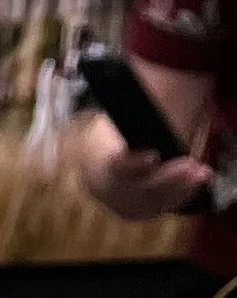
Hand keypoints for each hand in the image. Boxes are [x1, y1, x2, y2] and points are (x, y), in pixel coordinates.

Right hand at [71, 107, 215, 209]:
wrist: (97, 163)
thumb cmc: (113, 134)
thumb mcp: (116, 120)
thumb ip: (130, 111)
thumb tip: (144, 85)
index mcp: (98, 162)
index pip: (116, 166)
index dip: (135, 163)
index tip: (153, 156)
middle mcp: (107, 191)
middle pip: (138, 189)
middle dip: (167, 178)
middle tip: (190, 164)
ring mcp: (122, 205)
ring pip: (152, 203)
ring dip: (179, 188)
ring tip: (201, 173)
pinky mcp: (138, 212)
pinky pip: (160, 207)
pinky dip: (181, 195)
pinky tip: (198, 182)